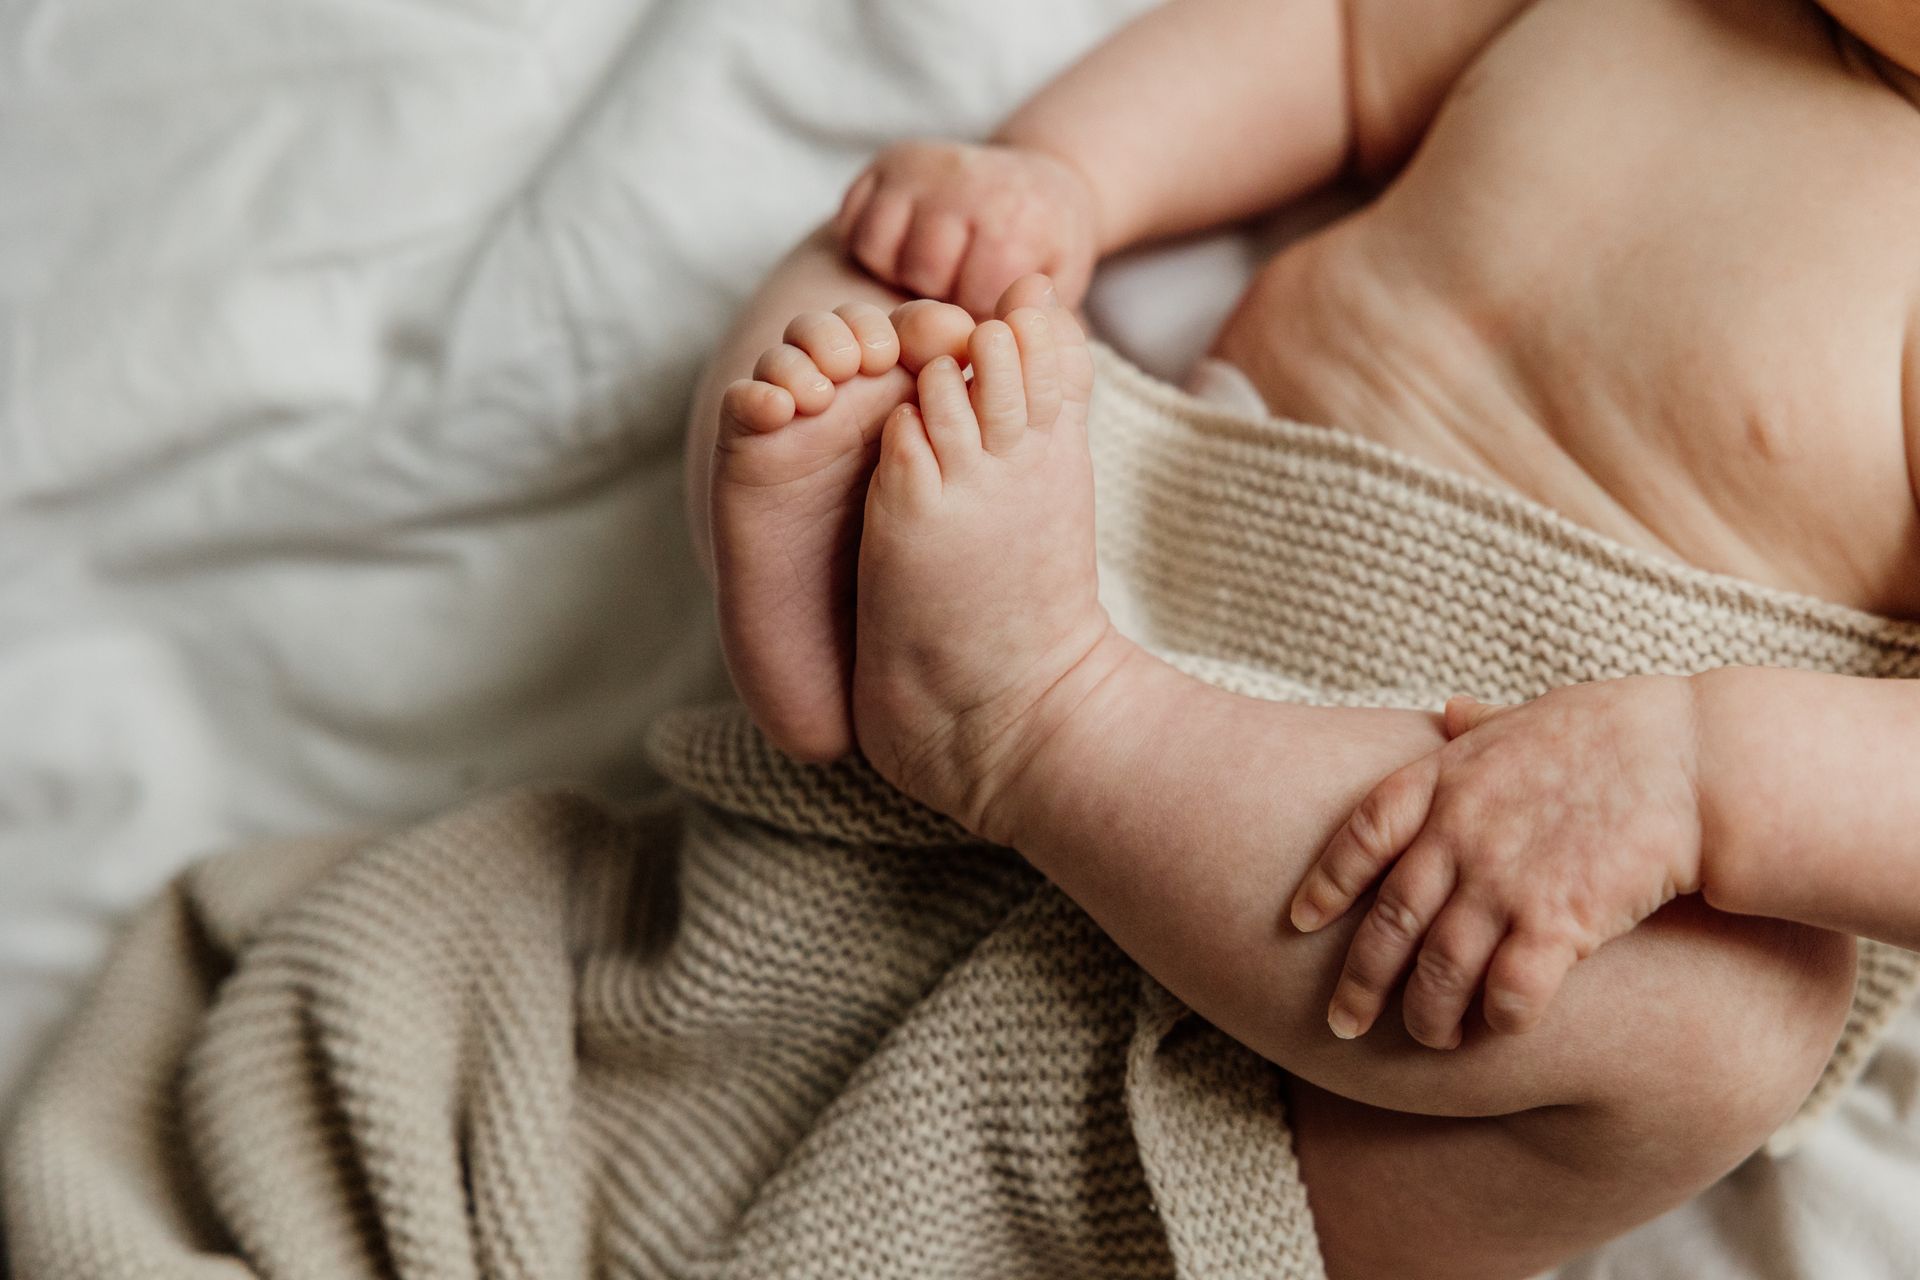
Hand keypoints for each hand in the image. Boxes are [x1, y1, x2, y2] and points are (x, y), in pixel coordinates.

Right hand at [834, 141, 1100, 317]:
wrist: (1038, 183)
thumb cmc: (1045, 251)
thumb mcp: (1059, 290)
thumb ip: (1033, 325)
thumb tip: (994, 351)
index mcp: (1016, 218)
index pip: (969, 298)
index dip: (975, 316)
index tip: (989, 305)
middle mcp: (969, 180)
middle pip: (920, 271)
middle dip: (935, 291)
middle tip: (957, 286)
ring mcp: (925, 165)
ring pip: (876, 246)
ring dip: (897, 268)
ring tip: (931, 270)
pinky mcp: (891, 159)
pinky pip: (852, 219)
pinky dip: (872, 242)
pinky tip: (905, 247)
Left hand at [1290, 676, 1706, 1048]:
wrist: (1698, 761)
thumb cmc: (1620, 730)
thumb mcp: (1531, 714)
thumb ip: (1480, 725)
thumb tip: (1449, 711)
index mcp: (1445, 779)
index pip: (1360, 836)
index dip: (1326, 883)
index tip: (1299, 920)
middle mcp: (1461, 834)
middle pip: (1389, 921)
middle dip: (1359, 981)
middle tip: (1339, 1024)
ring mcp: (1506, 880)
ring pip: (1440, 969)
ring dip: (1426, 1015)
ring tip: (1425, 1040)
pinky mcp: (1562, 921)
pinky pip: (1510, 992)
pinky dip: (1497, 1021)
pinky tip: (1498, 1032)